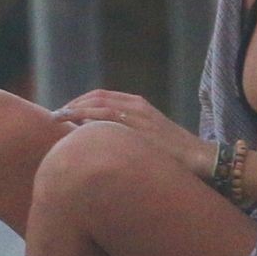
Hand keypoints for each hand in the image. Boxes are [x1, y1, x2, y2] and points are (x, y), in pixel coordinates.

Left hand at [53, 90, 217, 178]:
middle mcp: (137, 105)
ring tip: (57, 118)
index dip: (80, 101)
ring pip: (98, 103)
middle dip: (73, 103)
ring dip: (74, 109)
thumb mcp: (149, 140)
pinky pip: (106, 116)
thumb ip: (128, 136)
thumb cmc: (175, 157)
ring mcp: (137, 114)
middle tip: (56, 115)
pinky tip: (73, 126)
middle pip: (96, 96)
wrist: (200, 159)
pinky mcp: (138, 126)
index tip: (64, 111)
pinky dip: (86, 117)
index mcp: (139, 105)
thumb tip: (105, 145)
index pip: (102, 96)